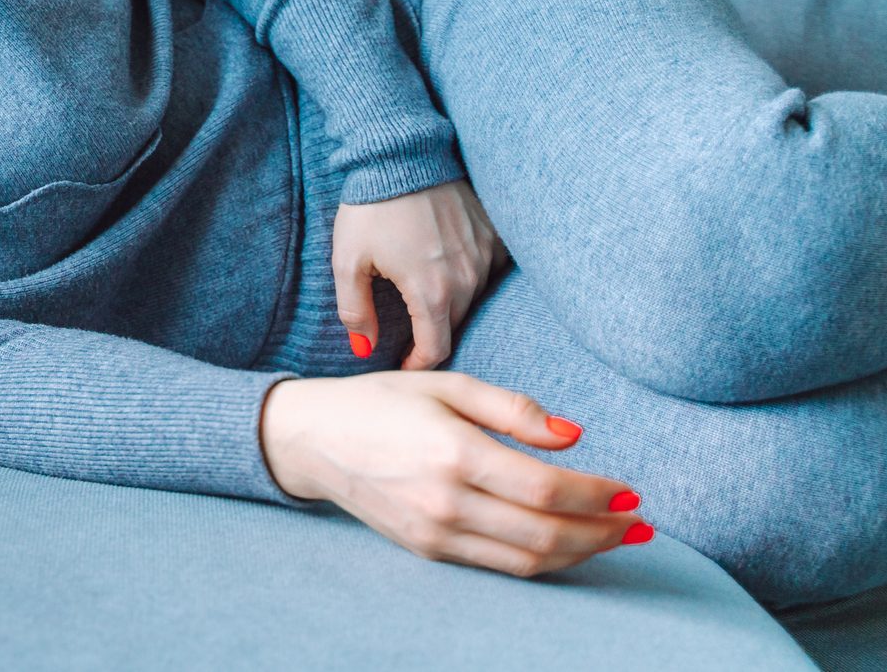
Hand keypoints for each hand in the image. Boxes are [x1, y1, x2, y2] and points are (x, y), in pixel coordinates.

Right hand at [259, 371, 652, 577]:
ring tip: (614, 537)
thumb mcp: (445, 383)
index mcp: (452, 450)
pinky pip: (499, 566)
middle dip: (603, 531)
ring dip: (581, 553)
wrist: (312, 438)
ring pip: (527, 560)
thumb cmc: (380, 402)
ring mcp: (434, 532)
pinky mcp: (427, 550)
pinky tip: (565, 543)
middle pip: (545, 534)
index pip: (546, 488)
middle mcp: (444, 500)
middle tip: (638, 522)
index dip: (598, 495)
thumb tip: (574, 435)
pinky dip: (542, 560)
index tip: (630, 490)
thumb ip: (512, 408)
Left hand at [333, 177, 505, 369]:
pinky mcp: (493, 234)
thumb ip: (356, 310)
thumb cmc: (370, 208)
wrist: (401, 155)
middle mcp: (467, 279)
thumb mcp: (348, 261)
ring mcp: (484, 255)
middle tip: (409, 331)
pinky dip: (470, 276)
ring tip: (423, 293)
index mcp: (432, 292)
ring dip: (450, 304)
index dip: (418, 363)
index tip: (404, 362)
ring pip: (472, 299)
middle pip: (453, 325)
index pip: (436, 350)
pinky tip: (445, 265)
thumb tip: (363, 349)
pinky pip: (487, 270)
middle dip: (431, 334)